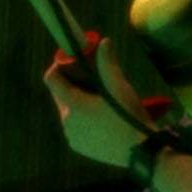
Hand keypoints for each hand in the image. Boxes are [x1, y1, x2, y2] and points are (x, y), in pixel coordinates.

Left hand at [42, 38, 156, 166]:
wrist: (139, 151)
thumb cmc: (128, 115)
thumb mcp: (119, 87)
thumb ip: (107, 64)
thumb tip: (103, 42)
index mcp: (73, 105)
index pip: (52, 79)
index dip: (58, 66)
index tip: (72, 59)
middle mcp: (66, 121)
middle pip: (60, 94)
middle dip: (72, 83)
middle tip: (93, 78)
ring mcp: (71, 136)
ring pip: (69, 111)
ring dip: (79, 101)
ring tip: (102, 99)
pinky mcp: (79, 146)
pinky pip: (75, 126)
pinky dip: (84, 118)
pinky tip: (102, 117)